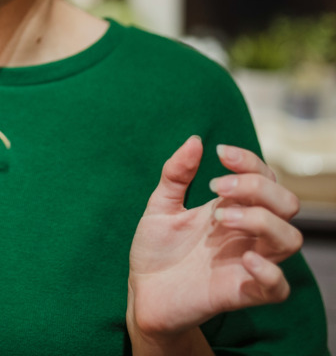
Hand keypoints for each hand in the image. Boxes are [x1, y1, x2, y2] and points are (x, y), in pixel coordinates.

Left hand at [127, 136, 301, 341]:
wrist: (142, 292)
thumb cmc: (156, 249)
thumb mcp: (160, 205)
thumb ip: (176, 174)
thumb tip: (194, 140)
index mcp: (232, 207)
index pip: (265, 177)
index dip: (250, 161)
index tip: (220, 153)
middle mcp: (247, 233)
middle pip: (287, 203)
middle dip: (257, 187)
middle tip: (216, 188)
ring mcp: (248, 262)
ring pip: (290, 238)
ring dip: (261, 219)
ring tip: (220, 217)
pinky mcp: (243, 293)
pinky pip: (279, 287)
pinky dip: (269, 271)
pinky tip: (244, 258)